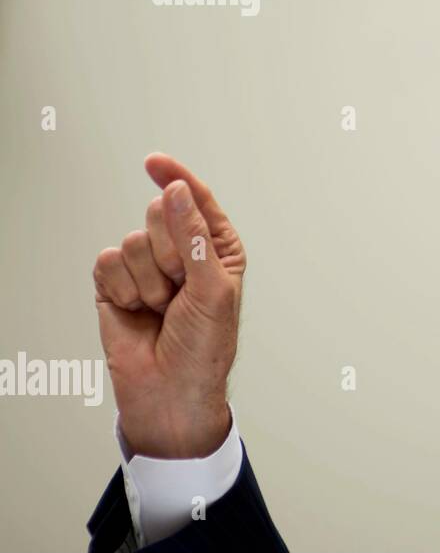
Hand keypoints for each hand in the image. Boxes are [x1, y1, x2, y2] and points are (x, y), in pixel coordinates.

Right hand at [93, 153, 245, 458]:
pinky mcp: (115, 283)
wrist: (171, 390)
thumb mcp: (212, 288)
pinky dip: (124, 288)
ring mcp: (147, 267)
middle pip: (161, 215)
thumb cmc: (204, 346)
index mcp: (217, 248)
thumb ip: (194, 236)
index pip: (196, 201)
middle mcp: (182, 252)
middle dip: (170, 253)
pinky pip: (108, 261)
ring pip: (134, 240)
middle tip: (180, 289)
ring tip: (161, 308)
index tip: (154, 162)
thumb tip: (176, 191)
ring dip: (149, 280)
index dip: (177, 178)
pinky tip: (138, 311)